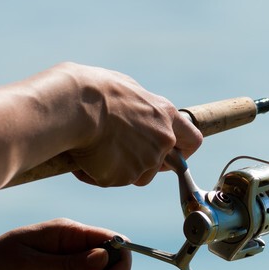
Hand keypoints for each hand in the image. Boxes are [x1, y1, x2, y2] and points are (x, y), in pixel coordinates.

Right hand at [62, 65, 202, 186]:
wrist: (76, 107)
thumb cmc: (95, 91)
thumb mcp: (126, 89)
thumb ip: (140, 108)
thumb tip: (135, 113)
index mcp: (165, 114)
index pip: (192, 140)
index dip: (182, 150)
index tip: (170, 153)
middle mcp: (163, 140)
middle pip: (160, 164)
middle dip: (141, 162)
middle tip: (116, 150)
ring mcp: (146, 161)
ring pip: (135, 175)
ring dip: (118, 168)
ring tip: (94, 147)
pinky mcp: (124, 177)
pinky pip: (110, 180)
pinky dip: (96, 173)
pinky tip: (83, 155)